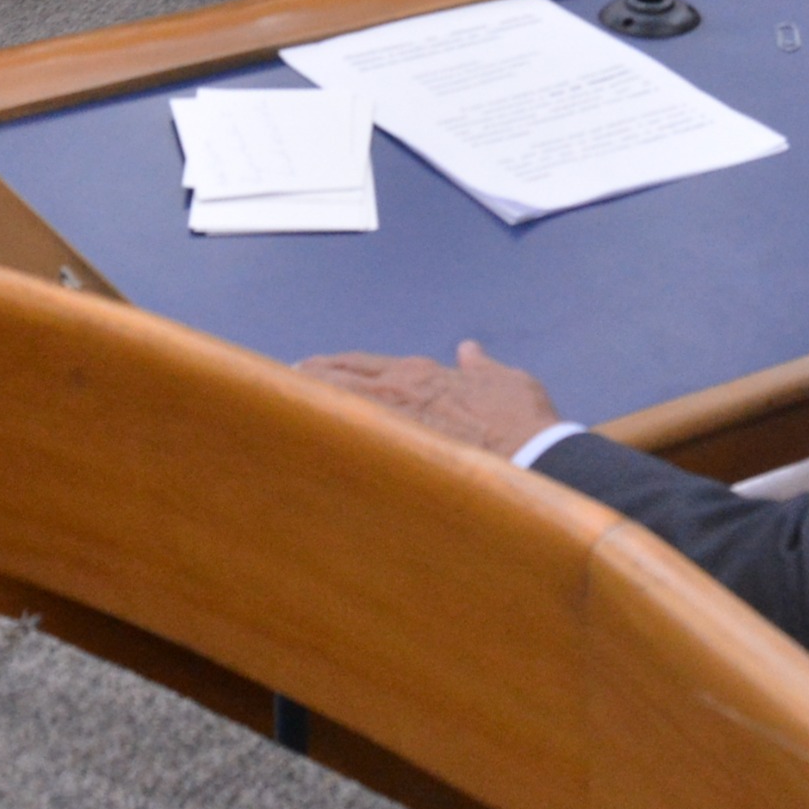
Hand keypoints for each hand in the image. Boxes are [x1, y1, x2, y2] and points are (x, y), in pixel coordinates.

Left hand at [295, 340, 560, 456]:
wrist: (532, 455)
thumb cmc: (521, 417)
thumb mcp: (505, 381)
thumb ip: (480, 368)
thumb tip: (469, 351)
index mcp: (421, 375)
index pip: (361, 367)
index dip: (331, 368)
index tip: (305, 370)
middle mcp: (400, 393)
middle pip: (338, 384)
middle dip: (306, 383)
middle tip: (276, 387)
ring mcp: (394, 426)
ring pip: (337, 411)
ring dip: (308, 407)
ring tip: (277, 409)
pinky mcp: (397, 457)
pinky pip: (350, 446)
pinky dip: (325, 442)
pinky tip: (304, 447)